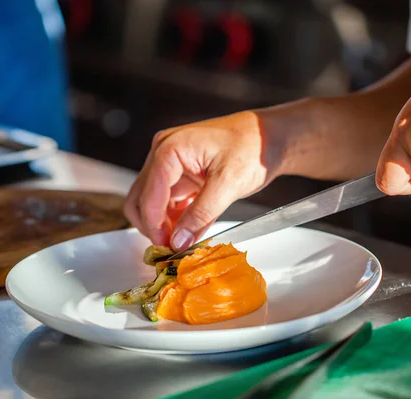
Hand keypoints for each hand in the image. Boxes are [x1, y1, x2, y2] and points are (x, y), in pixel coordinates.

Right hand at [124, 111, 284, 250]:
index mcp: (170, 149)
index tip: (168, 248)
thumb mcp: (229, 184)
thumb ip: (201, 214)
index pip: (149, 196)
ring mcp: (170, 163)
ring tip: (183, 241)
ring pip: (152, 203)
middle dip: (153, 226)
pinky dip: (174, 218)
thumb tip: (179, 241)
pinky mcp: (180, 174)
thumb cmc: (254, 148)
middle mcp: (163, 153)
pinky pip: (168, 201)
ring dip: (163, 224)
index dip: (155, 226)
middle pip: (141, 199)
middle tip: (172, 248)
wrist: (270, 137)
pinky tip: (189, 229)